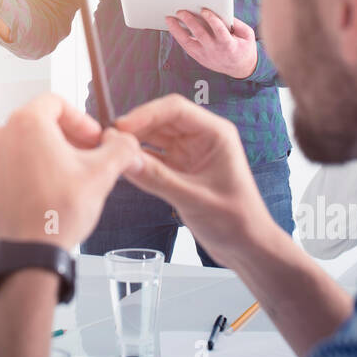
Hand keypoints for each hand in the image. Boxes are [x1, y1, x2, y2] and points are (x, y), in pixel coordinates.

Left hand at [0, 94, 142, 250]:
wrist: (28, 252)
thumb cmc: (57, 213)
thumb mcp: (101, 175)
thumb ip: (120, 149)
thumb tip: (127, 142)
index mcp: (27, 123)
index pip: (57, 102)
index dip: (81, 119)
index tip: (93, 139)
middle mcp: (3, 135)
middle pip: (42, 121)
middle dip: (69, 137)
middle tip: (89, 156)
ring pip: (28, 142)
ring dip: (53, 152)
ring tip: (73, 175)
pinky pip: (15, 161)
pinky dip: (35, 167)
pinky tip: (53, 188)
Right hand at [113, 93, 271, 267]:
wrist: (246, 246)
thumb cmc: (235, 221)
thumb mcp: (194, 199)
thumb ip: (158, 178)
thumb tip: (126, 160)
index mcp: (215, 134)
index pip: (176, 109)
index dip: (146, 114)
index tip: (122, 126)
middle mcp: (201, 138)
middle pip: (161, 120)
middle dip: (135, 127)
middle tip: (109, 139)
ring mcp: (189, 152)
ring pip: (154, 137)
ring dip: (134, 142)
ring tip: (112, 151)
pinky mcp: (180, 168)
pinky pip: (153, 157)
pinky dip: (138, 159)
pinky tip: (123, 165)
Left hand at [166, 8, 257, 77]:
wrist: (241, 69)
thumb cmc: (244, 47)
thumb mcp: (247, 34)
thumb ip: (236, 22)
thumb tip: (221, 9)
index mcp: (229, 45)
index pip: (219, 31)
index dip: (212, 20)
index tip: (204, 10)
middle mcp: (215, 51)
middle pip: (200, 35)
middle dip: (190, 22)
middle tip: (180, 11)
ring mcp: (206, 56)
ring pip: (188, 43)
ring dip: (177, 30)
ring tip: (169, 19)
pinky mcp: (200, 58)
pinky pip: (186, 47)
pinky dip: (179, 37)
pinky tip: (173, 27)